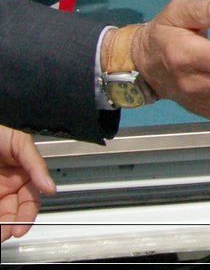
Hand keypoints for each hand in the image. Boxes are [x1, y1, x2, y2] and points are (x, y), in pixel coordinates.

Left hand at [1, 125, 52, 242]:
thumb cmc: (1, 127)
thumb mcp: (21, 144)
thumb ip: (36, 165)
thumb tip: (51, 188)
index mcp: (22, 174)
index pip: (30, 200)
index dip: (26, 216)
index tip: (20, 229)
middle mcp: (8, 184)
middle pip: (13, 211)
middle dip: (10, 225)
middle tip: (5, 235)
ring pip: (0, 212)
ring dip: (0, 224)